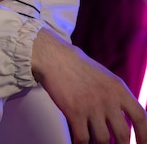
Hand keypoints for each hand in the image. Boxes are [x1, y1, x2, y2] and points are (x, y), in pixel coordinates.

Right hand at [32, 27, 146, 143]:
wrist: (55, 58)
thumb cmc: (79, 68)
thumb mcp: (106, 78)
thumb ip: (118, 97)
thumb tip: (127, 121)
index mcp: (118, 88)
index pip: (140, 117)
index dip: (144, 136)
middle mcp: (108, 98)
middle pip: (123, 135)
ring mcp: (91, 106)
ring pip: (103, 140)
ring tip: (93, 138)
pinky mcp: (74, 112)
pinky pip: (82, 139)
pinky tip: (79, 141)